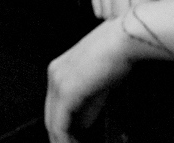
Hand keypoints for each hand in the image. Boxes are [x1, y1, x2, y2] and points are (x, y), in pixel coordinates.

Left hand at [45, 19, 134, 142]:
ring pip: (52, 122)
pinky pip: (59, 125)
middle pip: (50, 115)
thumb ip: (89, 104)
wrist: (123, 40)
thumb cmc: (118, 53)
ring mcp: (58, 82)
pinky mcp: (66, 92)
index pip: (54, 105)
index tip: (74, 137)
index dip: (63, 126)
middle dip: (61, 136)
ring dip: (63, 140)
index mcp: (60, 69)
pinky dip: (65, 140)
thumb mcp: (100, 84)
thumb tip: (83, 124)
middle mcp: (54, 74)